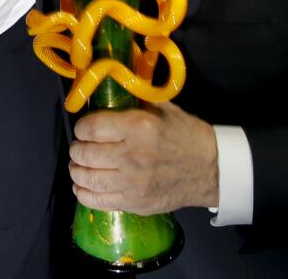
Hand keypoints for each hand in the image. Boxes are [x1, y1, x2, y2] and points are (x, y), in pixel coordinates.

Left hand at [69, 101, 218, 214]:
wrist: (210, 169)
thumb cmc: (185, 135)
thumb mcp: (162, 108)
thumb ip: (134, 98)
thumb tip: (109, 86)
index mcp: (138, 127)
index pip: (91, 128)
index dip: (81, 127)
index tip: (83, 128)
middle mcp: (132, 155)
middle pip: (85, 153)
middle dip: (77, 149)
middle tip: (80, 147)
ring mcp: (133, 183)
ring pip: (87, 178)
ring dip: (77, 170)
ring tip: (79, 165)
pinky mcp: (135, 203)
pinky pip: (98, 201)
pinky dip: (84, 193)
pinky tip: (82, 186)